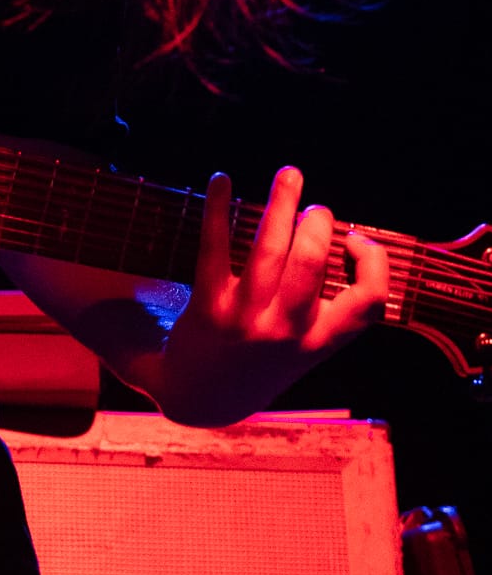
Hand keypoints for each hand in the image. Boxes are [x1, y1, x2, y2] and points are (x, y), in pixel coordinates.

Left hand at [158, 166, 388, 425]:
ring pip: (268, 250)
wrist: (202, 399)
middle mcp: (284, 332)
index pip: (369, 302)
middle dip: (317, 224)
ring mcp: (244, 319)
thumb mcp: (304, 350)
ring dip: (282, 202)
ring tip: (290, 175)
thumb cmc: (261, 360)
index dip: (372, 263)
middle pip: (310, 263)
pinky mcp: (207, 307)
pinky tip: (221, 180)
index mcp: (318, 341)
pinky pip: (214, 248)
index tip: (354, 241)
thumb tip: (341, 241)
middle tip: (316, 210)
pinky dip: (217, 208)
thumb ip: (328, 309)